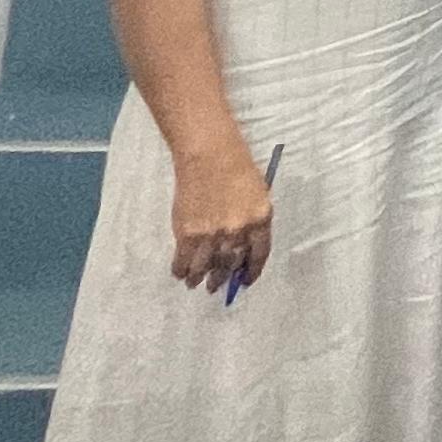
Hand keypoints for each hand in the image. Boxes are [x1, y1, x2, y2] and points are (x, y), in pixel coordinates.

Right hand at [167, 140, 275, 291]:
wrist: (210, 155)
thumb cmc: (238, 169)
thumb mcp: (258, 196)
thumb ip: (252, 223)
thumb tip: (241, 250)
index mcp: (261, 220)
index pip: (258, 256)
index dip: (251, 272)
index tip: (244, 281)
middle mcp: (238, 232)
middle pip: (230, 265)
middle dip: (222, 279)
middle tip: (215, 285)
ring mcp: (212, 234)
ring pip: (205, 268)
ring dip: (199, 278)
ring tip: (195, 282)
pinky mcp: (188, 234)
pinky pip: (183, 261)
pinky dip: (180, 270)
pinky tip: (180, 272)